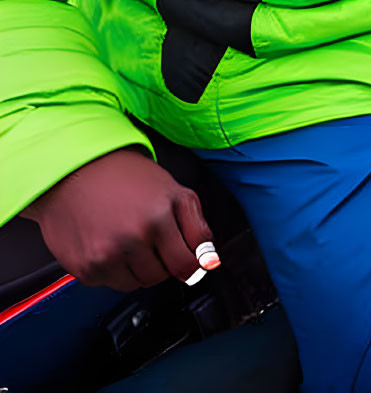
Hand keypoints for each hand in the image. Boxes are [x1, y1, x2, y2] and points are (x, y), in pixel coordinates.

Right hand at [23, 147, 214, 290]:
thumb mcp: (174, 191)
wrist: (76, 171)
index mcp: (158, 218)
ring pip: (137, 284)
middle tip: (151, 239)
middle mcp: (131, 240)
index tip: (185, 259)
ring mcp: (105, 256)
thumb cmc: (126, 177)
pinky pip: (110, 284)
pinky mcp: (84, 268)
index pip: (186, 264)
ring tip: (129, 240)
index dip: (189, 264)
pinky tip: (109, 244)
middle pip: (161, 276)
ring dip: (138, 268)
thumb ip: (197, 228)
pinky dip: (114, 270)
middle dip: (162, 262)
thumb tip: (210, 261)